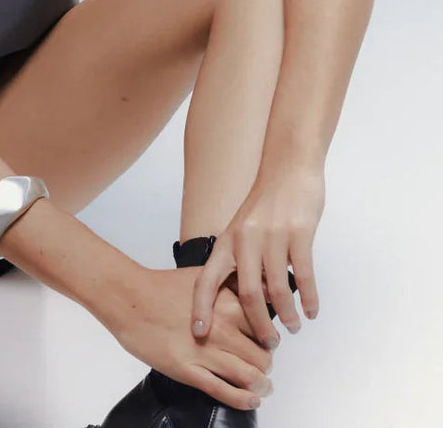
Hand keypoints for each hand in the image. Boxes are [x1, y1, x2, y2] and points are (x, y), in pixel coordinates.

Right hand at [110, 266, 273, 409]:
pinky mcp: (189, 370)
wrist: (127, 297)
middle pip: (263, 355)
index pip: (265, 326)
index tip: (266, 342)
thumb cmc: (158, 286)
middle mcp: (221, 327)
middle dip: (266, 363)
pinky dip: (244, 400)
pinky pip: (226, 392)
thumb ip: (227, 285)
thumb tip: (249, 292)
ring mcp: (205, 350)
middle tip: (262, 365)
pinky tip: (250, 399)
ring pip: (251, 376)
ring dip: (262, 384)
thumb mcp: (200, 276)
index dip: (268, 337)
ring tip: (262, 386)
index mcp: (225, 302)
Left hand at [191, 165, 324, 347]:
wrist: (288, 167)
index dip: (200, 307)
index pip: (206, 279)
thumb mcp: (243, 229)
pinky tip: (311, 311)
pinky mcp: (299, 232)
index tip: (198, 333)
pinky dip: (309, 298)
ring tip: (294, 327)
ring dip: (287, 315)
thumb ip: (244, 260)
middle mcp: (245, 239)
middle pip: (246, 294)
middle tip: (269, 344)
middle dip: (257, 325)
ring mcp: (272, 236)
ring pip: (277, 288)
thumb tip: (252, 300)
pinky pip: (305, 275)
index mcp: (228, 240)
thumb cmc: (266, 203)